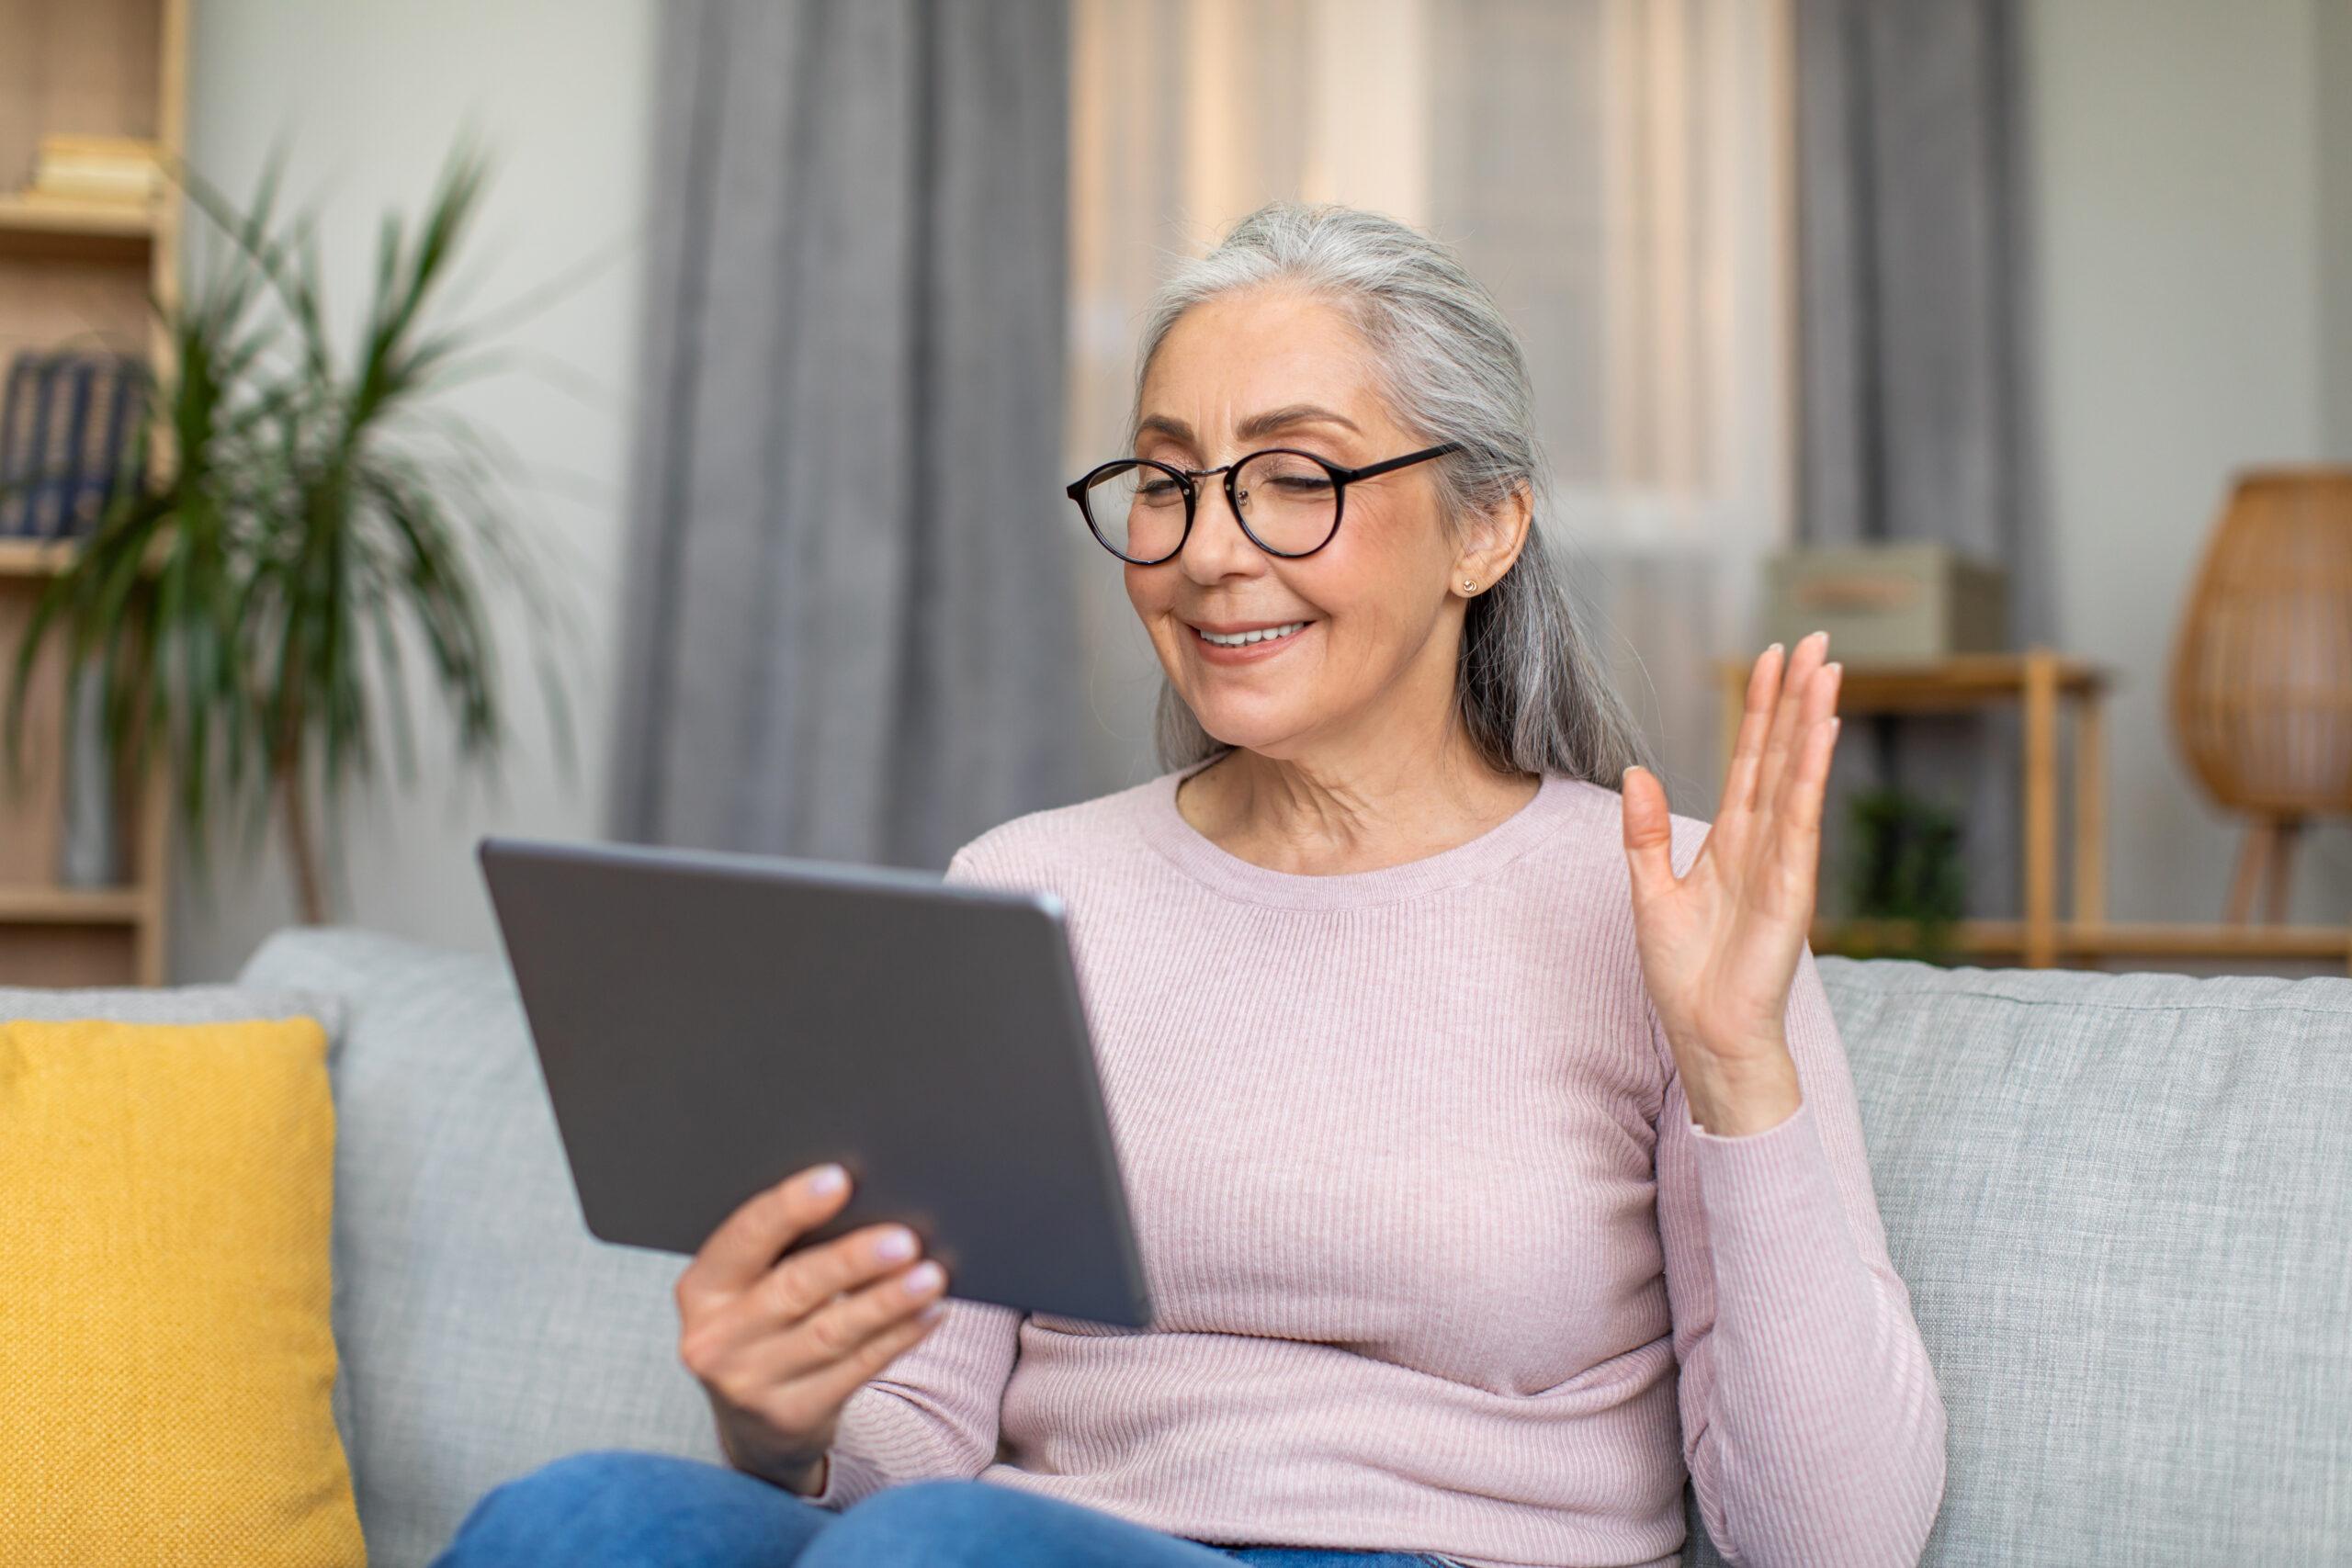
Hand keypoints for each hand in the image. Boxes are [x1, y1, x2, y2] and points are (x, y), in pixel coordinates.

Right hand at [675, 1163, 951, 1492]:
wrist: (753, 1422)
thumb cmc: (763, 1324)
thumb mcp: (749, 1288)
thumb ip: (786, 1249)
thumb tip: (868, 1203)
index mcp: (701, 1288)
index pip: (744, 1238)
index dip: (791, 1207)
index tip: (839, 1180)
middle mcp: (716, 1339)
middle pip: (793, 1288)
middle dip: (852, 1261)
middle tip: (904, 1240)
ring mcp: (751, 1384)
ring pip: (831, 1333)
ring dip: (887, 1302)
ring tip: (930, 1277)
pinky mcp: (792, 1416)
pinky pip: (857, 1369)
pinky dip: (899, 1337)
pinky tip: (928, 1313)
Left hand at [1619, 631, 1842, 1136]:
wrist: (1708, 1036)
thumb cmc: (1686, 977)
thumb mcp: (1649, 893)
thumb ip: (1644, 833)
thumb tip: (1638, 771)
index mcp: (1731, 842)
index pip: (1750, 760)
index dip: (1760, 709)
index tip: (1769, 658)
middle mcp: (1763, 843)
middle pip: (1782, 754)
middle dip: (1796, 697)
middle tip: (1816, 639)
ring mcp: (1782, 862)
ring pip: (1798, 776)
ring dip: (1812, 722)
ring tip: (1825, 669)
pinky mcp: (1791, 888)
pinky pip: (1800, 819)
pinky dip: (1810, 775)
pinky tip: (1822, 733)